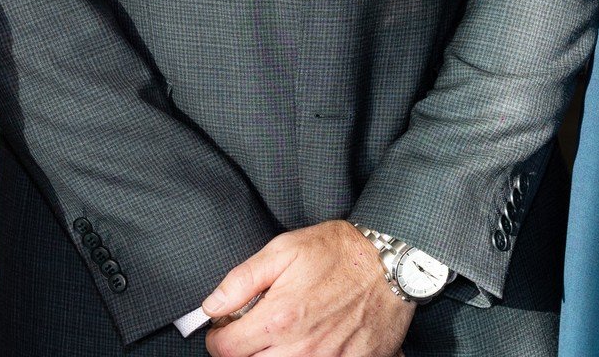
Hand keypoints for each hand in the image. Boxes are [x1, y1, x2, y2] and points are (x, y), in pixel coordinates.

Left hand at [203, 220, 413, 356]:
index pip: (226, 350)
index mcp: (279, 319)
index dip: (217, 338)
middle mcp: (302, 349)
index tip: (223, 327)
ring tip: (279, 334)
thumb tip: (210, 306)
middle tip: (250, 329)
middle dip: (243, 350)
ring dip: (272, 355)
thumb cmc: (334, 252)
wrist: (388, 263)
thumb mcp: (281, 251)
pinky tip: (308, 343)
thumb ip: (241, 282)